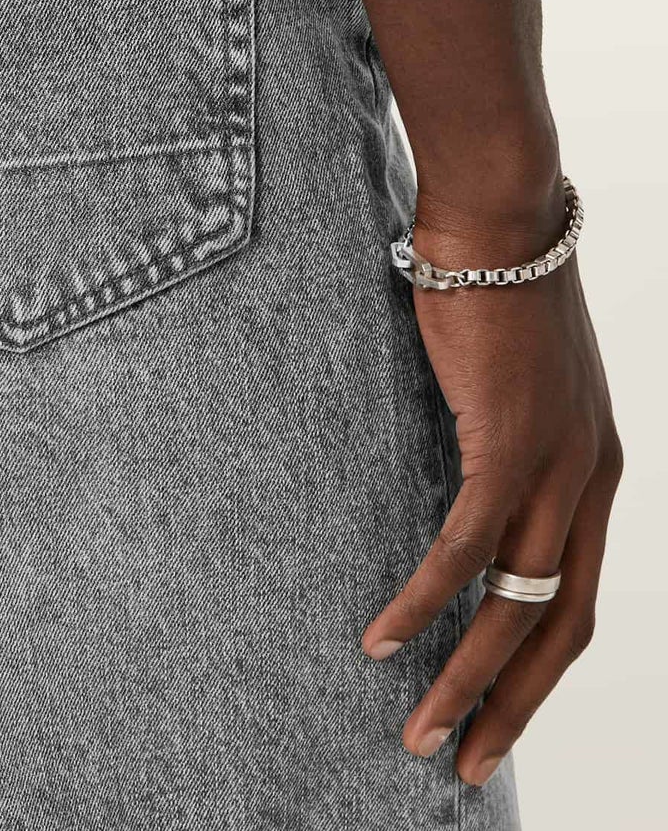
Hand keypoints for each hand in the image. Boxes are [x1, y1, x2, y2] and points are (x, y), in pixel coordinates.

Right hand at [361, 179, 621, 785]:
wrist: (499, 218)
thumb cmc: (493, 287)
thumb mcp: (511, 381)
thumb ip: (498, 439)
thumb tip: (454, 484)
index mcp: (596, 468)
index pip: (579, 597)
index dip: (537, 670)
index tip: (494, 711)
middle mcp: (590, 479)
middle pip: (561, 625)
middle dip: (512, 704)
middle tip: (462, 761)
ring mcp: (556, 465)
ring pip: (518, 605)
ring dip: (465, 677)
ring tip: (419, 731)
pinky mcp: (510, 443)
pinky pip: (466, 550)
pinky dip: (423, 603)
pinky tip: (383, 638)